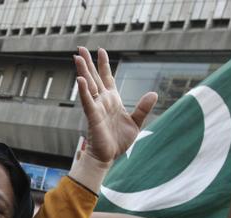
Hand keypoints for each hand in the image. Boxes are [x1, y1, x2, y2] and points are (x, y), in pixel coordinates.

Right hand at [73, 47, 157, 163]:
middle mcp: (103, 101)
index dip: (103, 64)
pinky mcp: (93, 117)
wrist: (108, 157)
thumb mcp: (136, 122)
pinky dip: (84, 91)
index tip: (100, 50)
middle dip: (88, 63)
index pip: (106, 78)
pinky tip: (80, 80)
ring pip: (88, 85)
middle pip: (94, 77)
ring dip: (82, 71)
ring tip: (77, 57)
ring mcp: (97, 108)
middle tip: (80, 47)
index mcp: (112, 100)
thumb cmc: (119, 141)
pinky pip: (88, 102)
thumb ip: (143, 107)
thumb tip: (153, 93)